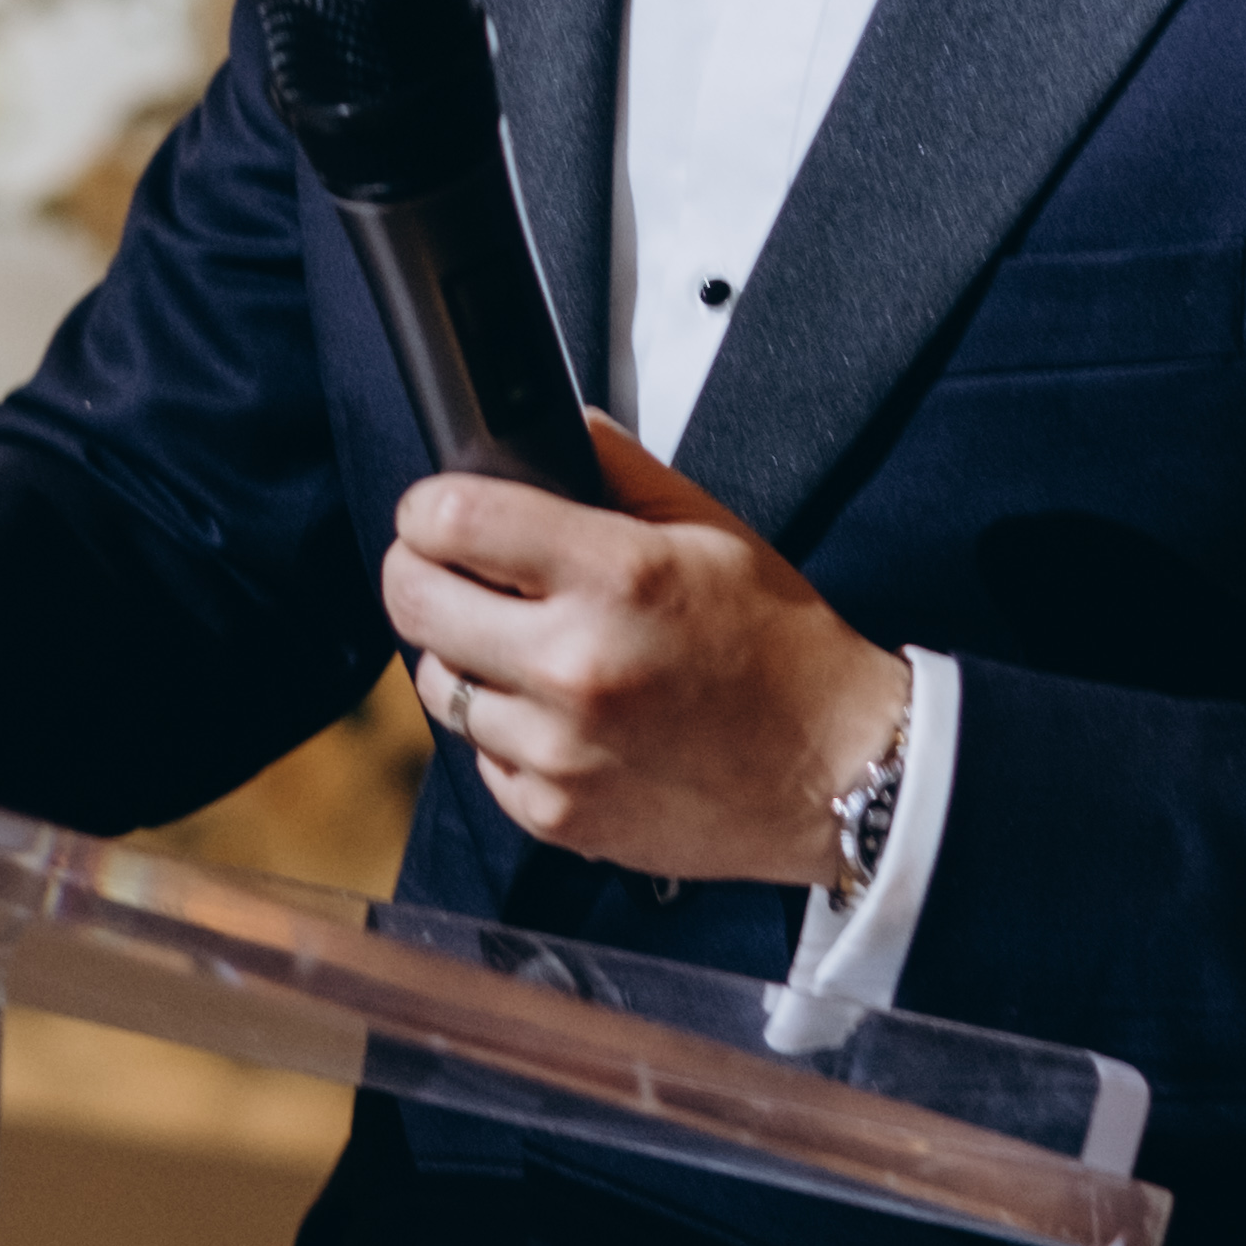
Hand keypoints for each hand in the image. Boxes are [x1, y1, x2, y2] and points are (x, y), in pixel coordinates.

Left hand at [381, 417, 905, 892]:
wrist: (834, 771)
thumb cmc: (778, 645)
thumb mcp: (710, 528)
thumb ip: (616, 468)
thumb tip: (538, 432)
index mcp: (618, 576)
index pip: (451, 520)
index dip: (428, 508)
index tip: (437, 514)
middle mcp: (576, 664)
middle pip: (412, 600)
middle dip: (423, 574)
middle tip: (458, 573)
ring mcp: (559, 749)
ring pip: (437, 685)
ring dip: (464, 659)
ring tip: (524, 651)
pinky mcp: (553, 814)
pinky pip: (480, 756)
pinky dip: (505, 732)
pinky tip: (561, 717)